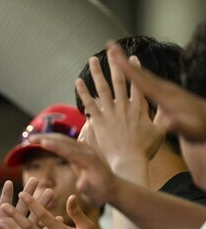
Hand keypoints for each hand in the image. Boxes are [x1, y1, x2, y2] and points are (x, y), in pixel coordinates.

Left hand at [0, 178, 52, 228]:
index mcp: (0, 227)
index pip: (4, 207)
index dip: (6, 195)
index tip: (9, 182)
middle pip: (23, 208)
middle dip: (29, 194)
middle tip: (36, 180)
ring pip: (35, 218)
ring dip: (42, 205)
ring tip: (50, 192)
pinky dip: (50, 228)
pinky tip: (59, 218)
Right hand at [29, 134, 118, 207]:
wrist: (111, 187)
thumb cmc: (101, 193)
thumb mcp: (95, 195)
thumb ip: (87, 188)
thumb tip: (81, 182)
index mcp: (90, 161)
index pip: (70, 151)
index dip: (55, 146)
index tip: (42, 143)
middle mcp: (87, 151)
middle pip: (65, 141)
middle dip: (47, 138)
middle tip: (30, 139)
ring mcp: (84, 148)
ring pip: (63, 139)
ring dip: (47, 137)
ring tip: (31, 139)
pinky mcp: (79, 150)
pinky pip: (64, 143)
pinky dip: (51, 140)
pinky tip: (40, 141)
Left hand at [77, 53, 165, 167]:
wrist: (128, 160)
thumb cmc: (144, 149)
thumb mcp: (159, 131)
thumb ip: (160, 118)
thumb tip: (166, 111)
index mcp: (139, 107)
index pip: (137, 84)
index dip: (135, 70)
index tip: (132, 58)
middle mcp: (124, 106)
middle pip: (119, 80)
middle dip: (115, 64)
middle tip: (110, 50)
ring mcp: (110, 112)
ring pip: (102, 88)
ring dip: (97, 72)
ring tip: (92, 59)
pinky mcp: (98, 120)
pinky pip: (89, 103)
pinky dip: (84, 92)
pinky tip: (78, 81)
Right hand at [107, 41, 205, 141]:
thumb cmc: (199, 127)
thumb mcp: (189, 129)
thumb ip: (178, 125)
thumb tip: (168, 122)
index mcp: (166, 97)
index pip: (143, 82)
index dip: (130, 71)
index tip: (118, 59)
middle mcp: (164, 88)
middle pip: (139, 72)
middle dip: (124, 59)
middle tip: (111, 46)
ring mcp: (164, 89)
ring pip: (141, 74)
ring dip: (126, 63)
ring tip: (114, 53)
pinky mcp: (163, 92)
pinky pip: (144, 80)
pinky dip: (133, 73)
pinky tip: (126, 70)